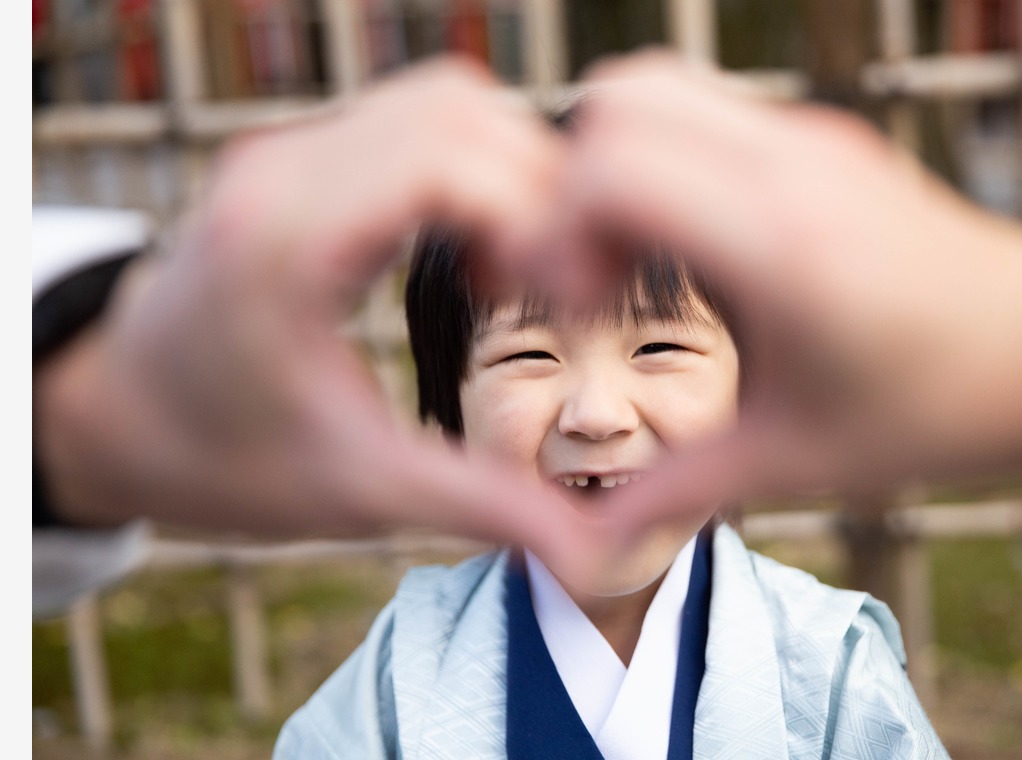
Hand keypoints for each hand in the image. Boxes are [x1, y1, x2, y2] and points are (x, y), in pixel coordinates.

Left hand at [34, 58, 590, 566]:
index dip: (532, 215)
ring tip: (515, 269)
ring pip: (443, 100)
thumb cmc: (229, 461)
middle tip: (556, 283)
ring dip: (509, 171)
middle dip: (538, 187)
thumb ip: (481, 506)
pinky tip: (475, 250)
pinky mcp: (301, 154)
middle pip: (456, 109)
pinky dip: (473, 167)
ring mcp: (288, 151)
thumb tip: (594, 549)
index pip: (445, 160)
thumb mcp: (360, 492)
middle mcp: (281, 172)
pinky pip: (415, 119)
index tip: (561, 297)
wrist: (125, 418)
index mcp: (286, 246)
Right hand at [553, 51, 1021, 527]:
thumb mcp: (793, 459)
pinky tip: (693, 249)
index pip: (610, 166)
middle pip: (619, 98)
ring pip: (659, 91)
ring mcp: (811, 138)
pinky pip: (707, 115)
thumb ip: (676, 490)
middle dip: (572, 182)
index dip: (557, 229)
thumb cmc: (939, 410)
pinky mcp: (825, 139)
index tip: (583, 303)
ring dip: (618, 164)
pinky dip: (667, 162)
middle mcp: (790, 164)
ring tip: (635, 259)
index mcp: (777, 242)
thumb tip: (586, 542)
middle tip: (595, 272)